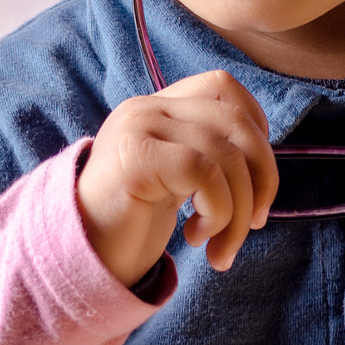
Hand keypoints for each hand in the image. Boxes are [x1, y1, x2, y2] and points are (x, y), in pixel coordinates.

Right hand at [76, 70, 278, 286]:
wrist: (79, 257)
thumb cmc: (132, 225)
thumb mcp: (176, 180)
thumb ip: (209, 156)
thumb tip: (265, 164)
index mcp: (158, 107)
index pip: (223, 86)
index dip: (256, 127)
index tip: (255, 179)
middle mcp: (147, 108)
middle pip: (235, 121)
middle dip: (263, 178)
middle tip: (255, 224)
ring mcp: (138, 127)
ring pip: (227, 154)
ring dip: (240, 212)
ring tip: (220, 247)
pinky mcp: (135, 156)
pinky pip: (205, 173)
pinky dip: (218, 212)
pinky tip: (197, 237)